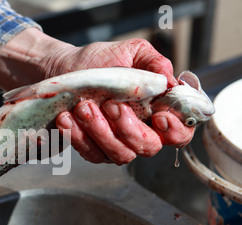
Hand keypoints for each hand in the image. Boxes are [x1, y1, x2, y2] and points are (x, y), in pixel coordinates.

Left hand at [0, 29, 193, 164]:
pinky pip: (90, 153)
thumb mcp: (129, 52)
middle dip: (129, 128)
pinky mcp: (92, 150)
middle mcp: (139, 133)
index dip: (176, 130)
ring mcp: (115, 145)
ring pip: (120, 154)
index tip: (159, 116)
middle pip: (149, 147)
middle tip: (110, 104)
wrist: (62, 68)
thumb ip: (153, 63)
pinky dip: (78, 137)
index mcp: (156, 111)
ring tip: (83, 107)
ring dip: (101, 132)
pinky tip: (66, 118)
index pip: (180, 132)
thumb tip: (169, 80)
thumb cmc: (99, 61)